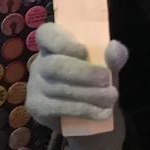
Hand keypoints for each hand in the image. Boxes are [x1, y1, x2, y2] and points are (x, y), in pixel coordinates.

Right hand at [27, 23, 128, 149]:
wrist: (91, 115)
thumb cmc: (95, 80)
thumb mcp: (108, 67)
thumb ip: (114, 56)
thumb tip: (114, 46)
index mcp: (55, 45)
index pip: (47, 33)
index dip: (62, 41)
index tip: (84, 51)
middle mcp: (41, 63)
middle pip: (55, 65)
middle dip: (84, 72)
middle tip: (107, 79)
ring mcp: (35, 86)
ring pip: (59, 88)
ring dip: (89, 94)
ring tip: (112, 97)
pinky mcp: (36, 107)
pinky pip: (58, 107)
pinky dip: (83, 109)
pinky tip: (102, 113)